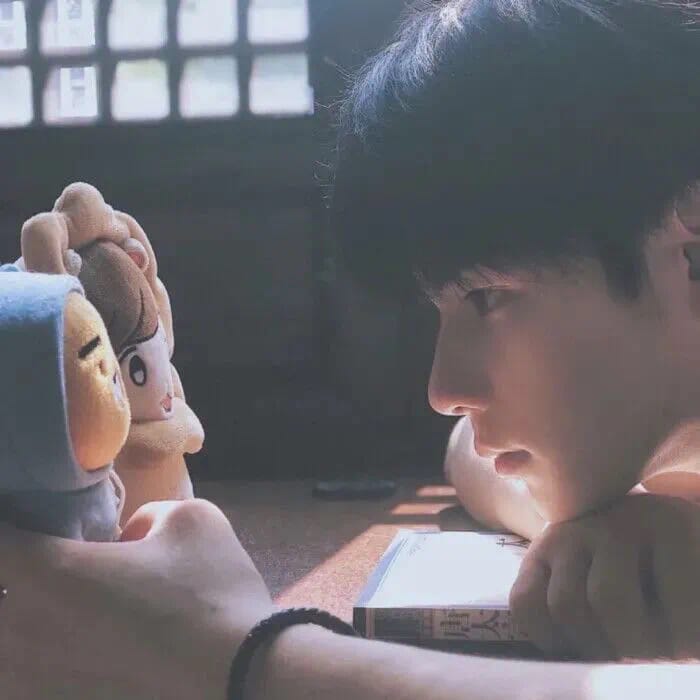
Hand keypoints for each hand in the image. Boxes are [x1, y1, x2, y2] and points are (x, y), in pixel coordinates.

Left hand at [0, 499, 273, 698]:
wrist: (244, 679)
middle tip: (60, 560)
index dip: (12, 523)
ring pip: (9, 643)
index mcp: (55, 575)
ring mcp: (37, 684)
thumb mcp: (192, 520)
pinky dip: (42, 657)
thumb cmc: (214, 594)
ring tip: (72, 608)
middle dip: (21, 573)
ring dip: (27, 621)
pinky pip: (26, 679)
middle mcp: (28, 633)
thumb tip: (128, 539)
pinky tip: (82, 648)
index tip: (34, 519)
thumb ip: (145, 514)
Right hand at [509, 493, 699, 660]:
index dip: (679, 647)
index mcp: (670, 526)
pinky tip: (572, 643)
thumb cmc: (673, 569)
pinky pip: (525, 603)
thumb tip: (676, 654)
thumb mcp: (692, 583)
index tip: (681, 652)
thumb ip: (685, 616)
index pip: (676, 609)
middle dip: (628, 648)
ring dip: (589, 646)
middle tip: (642, 656)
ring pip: (566, 606)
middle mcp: (614, 520)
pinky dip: (545, 637)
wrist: (633, 527)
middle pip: (611, 603)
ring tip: (612, 650)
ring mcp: (570, 532)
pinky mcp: (538, 550)